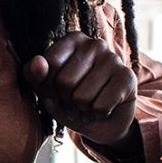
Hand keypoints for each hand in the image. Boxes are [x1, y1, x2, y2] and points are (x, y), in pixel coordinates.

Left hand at [23, 33, 139, 149]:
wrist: (102, 122)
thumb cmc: (70, 100)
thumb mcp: (46, 90)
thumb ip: (34, 75)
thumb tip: (37, 61)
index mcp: (73, 40)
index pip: (49, 64)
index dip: (49, 87)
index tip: (57, 90)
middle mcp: (95, 44)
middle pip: (64, 82)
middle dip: (66, 101)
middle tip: (75, 102)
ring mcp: (114, 59)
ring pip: (82, 97)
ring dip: (82, 110)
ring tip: (88, 106)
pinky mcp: (127, 78)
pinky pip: (100, 106)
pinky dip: (98, 114)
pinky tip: (103, 109)